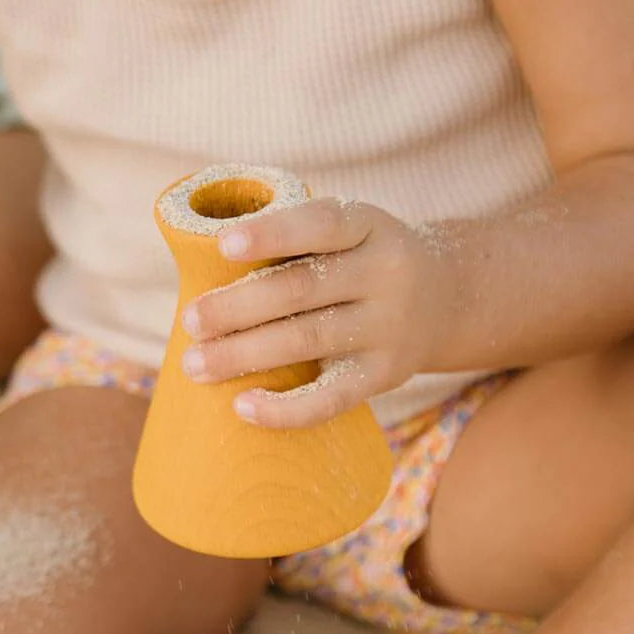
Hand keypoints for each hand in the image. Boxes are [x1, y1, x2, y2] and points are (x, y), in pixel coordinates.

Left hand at [179, 199, 454, 427]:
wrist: (444, 300)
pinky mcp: (385, 375)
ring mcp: (388, 327)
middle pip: (301, 290)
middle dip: (237, 307)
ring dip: (244, 355)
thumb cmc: (360, 262)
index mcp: (368, 225)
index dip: (272, 234)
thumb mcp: (348, 234)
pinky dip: (286, 408)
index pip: (320, 225)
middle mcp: (384, 273)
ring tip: (195, 365)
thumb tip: (201, 271)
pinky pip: (332, 398)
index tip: (223, 247)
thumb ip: (295, 243)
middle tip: (189, 322)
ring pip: (308, 340)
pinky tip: (243, 407)